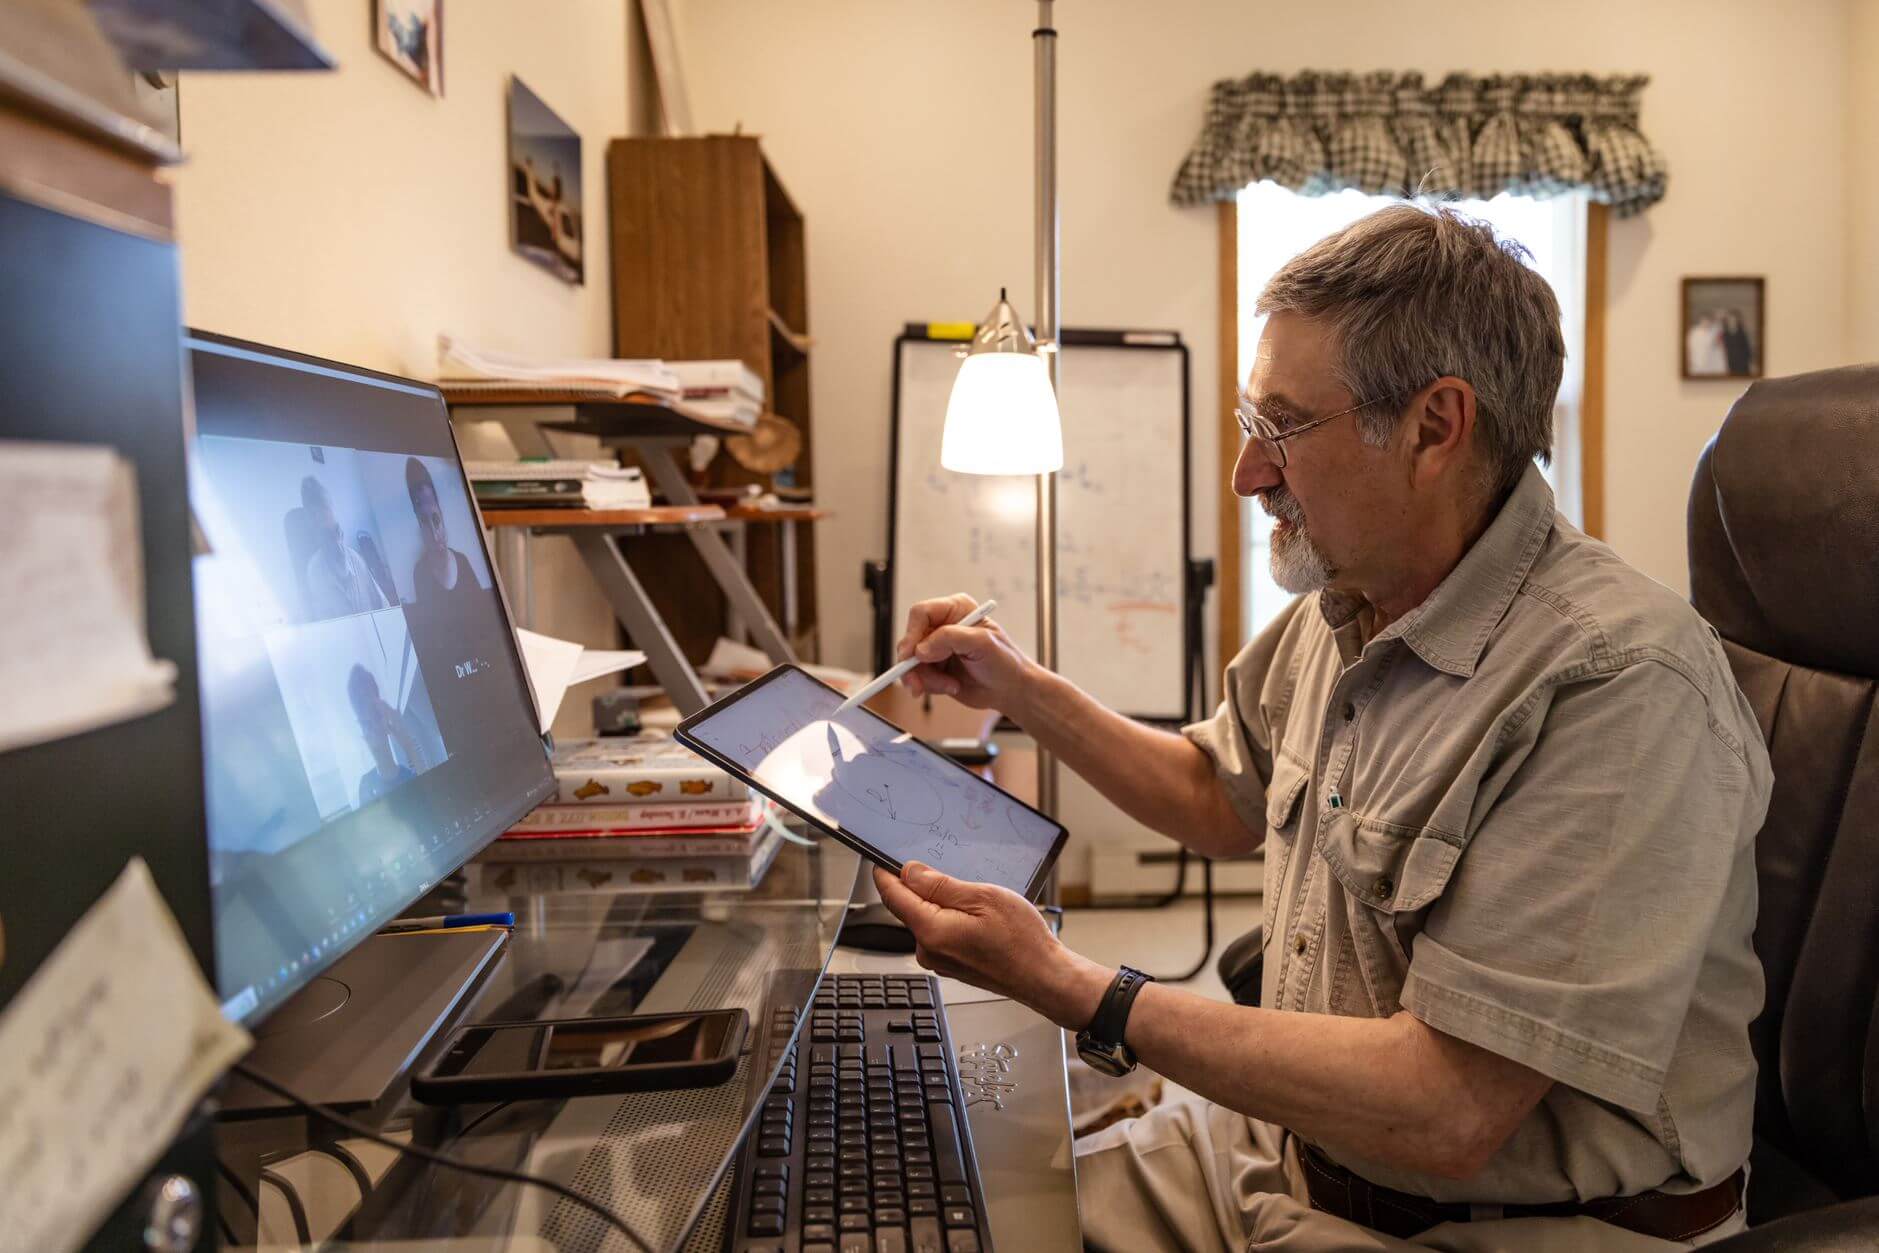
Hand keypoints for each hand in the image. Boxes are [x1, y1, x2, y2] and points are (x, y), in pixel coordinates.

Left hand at [872, 862, 1107, 1029]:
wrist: (1044, 977)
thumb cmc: (1021, 941)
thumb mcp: (983, 897)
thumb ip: (940, 885)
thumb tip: (909, 873)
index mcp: (931, 931)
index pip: (893, 896)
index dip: (885, 873)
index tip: (881, 858)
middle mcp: (928, 950)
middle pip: (909, 907)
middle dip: (920, 886)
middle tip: (947, 868)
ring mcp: (939, 960)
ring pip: (926, 919)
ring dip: (940, 902)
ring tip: (972, 896)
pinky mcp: (951, 965)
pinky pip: (940, 932)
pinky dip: (950, 918)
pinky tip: (976, 915)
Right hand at [895, 593, 1035, 714]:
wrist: (1012, 690)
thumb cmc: (1005, 662)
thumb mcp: (982, 643)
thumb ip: (950, 639)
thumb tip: (920, 649)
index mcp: (956, 610)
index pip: (921, 613)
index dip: (912, 634)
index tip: (910, 655)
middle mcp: (943, 626)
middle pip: (911, 640)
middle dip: (913, 664)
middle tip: (918, 684)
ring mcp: (937, 648)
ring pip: (911, 662)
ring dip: (926, 679)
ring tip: (949, 686)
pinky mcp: (935, 668)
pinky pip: (918, 677)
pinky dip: (930, 686)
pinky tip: (951, 687)